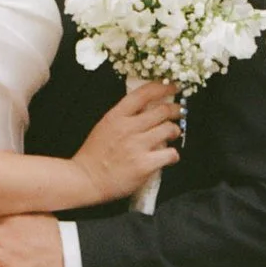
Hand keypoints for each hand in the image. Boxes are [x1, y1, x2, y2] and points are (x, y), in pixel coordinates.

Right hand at [70, 80, 181, 207]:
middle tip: (180, 111)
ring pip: (169, 130)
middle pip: (162, 111)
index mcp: (116, 116)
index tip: (173, 87)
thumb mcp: (104, 125)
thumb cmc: (94, 154)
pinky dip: (173, 154)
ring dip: (175, 130)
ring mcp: (137, 146)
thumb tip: (147, 108)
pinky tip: (169, 156)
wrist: (85, 179)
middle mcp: (128, 128)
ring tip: (174, 133)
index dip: (162, 88)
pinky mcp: (145, 165)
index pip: (144, 93)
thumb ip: (124, 115)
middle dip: (176, 110)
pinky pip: (170, 154)